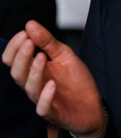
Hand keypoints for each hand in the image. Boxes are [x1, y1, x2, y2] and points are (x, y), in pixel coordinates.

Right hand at [2, 21, 105, 137]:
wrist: (92, 107)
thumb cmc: (75, 82)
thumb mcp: (65, 55)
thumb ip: (48, 42)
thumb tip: (30, 24)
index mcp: (33, 71)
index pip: (12, 60)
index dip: (14, 47)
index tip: (24, 33)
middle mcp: (34, 85)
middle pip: (17, 73)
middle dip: (21, 56)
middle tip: (29, 41)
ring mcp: (42, 100)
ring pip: (29, 88)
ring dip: (34, 72)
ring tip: (41, 57)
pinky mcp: (54, 113)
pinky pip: (43, 108)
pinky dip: (45, 96)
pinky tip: (51, 85)